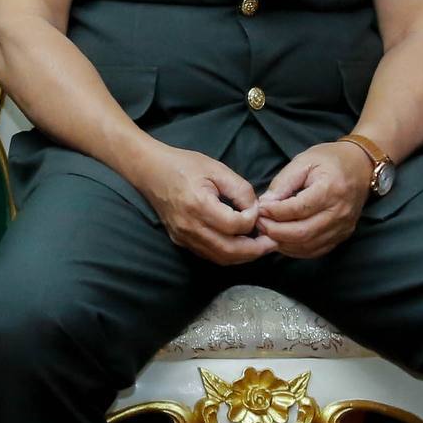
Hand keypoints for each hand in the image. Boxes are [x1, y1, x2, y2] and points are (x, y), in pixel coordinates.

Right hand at [132, 144, 271, 265]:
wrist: (149, 170)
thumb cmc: (183, 165)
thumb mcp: (216, 168)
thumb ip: (240, 189)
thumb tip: (254, 209)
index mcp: (199, 205)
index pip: (235, 225)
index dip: (252, 220)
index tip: (258, 209)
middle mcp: (190, 227)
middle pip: (230, 251)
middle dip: (256, 250)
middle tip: (273, 243)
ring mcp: (184, 237)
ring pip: (220, 258)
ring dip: (243, 256)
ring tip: (260, 247)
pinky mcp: (180, 241)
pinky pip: (208, 254)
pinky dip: (227, 254)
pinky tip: (239, 245)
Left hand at [254, 143, 373, 259]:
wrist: (361, 166)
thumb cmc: (330, 160)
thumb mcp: (304, 161)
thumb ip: (283, 182)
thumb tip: (265, 203)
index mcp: (330, 189)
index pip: (297, 209)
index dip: (274, 212)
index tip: (260, 208)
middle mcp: (339, 212)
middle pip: (302, 232)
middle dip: (275, 231)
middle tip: (259, 223)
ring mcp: (343, 227)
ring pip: (308, 245)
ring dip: (283, 243)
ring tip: (267, 232)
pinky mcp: (342, 236)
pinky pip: (316, 250)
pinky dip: (296, 249)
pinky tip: (283, 240)